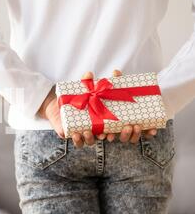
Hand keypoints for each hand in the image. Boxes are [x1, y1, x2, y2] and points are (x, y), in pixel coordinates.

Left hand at [38, 70, 157, 147]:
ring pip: (99, 141)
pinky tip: (79, 134)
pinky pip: (79, 142)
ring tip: (102, 133)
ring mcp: (91, 134)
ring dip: (102, 138)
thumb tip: (111, 71)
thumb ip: (100, 81)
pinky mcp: (76, 135)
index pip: (133, 130)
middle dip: (127, 135)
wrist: (61, 103)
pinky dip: (80, 140)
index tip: (151, 130)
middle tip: (129, 127)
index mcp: (114, 120)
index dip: (143, 133)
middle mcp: (105, 130)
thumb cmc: (83, 96)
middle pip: (121, 139)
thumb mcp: (93, 87)